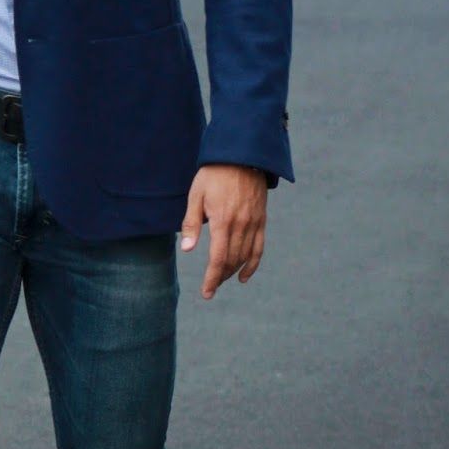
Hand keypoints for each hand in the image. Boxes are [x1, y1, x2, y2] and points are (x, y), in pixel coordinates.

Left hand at [180, 164, 267, 299]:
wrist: (242, 156)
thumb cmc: (213, 175)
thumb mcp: (196, 195)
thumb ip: (192, 223)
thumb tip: (188, 250)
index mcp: (223, 221)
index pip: (218, 259)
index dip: (212, 279)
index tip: (206, 293)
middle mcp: (241, 225)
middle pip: (232, 260)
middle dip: (220, 277)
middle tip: (210, 287)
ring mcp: (254, 223)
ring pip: (245, 256)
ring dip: (233, 271)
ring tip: (222, 279)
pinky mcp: (261, 220)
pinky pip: (259, 247)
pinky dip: (253, 264)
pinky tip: (244, 275)